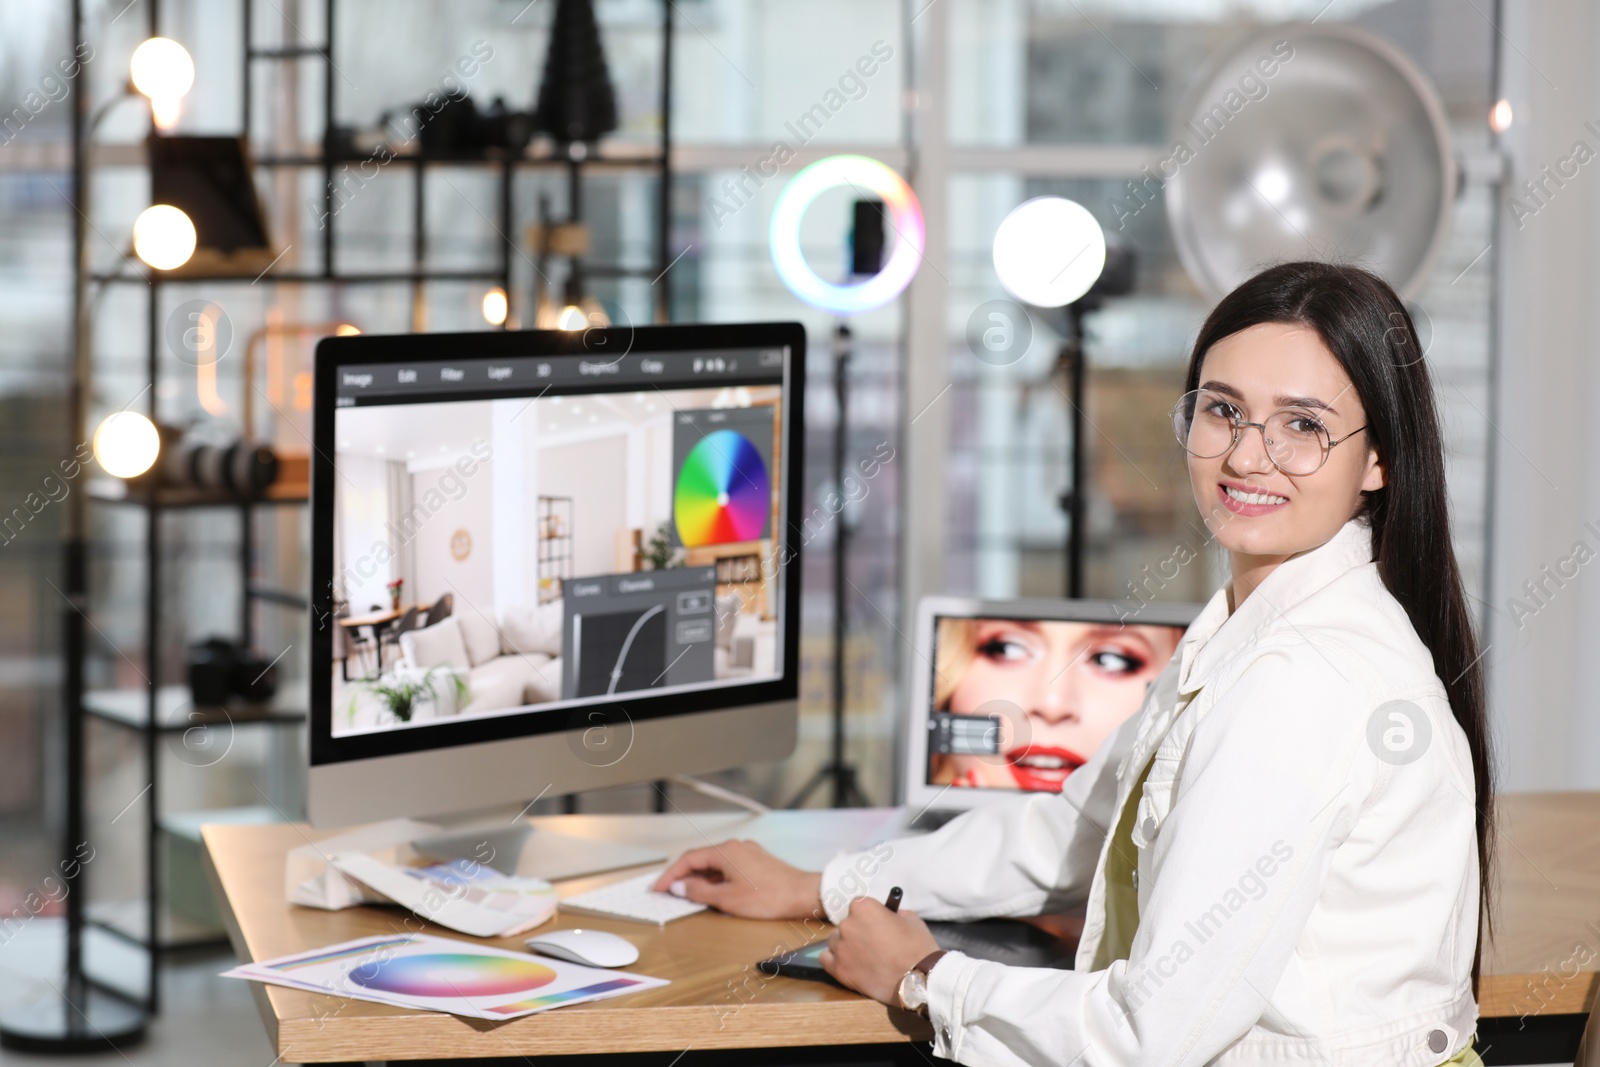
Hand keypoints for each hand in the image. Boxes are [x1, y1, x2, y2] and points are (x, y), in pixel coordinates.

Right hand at [651, 839, 822, 919]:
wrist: (803, 894)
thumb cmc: (770, 897)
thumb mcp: (727, 899)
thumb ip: (700, 892)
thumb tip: (680, 887)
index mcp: (726, 851)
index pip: (689, 859)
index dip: (670, 874)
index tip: (658, 887)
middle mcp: (736, 847)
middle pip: (701, 859)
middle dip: (683, 875)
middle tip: (667, 891)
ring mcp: (747, 853)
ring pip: (715, 864)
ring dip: (700, 878)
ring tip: (688, 895)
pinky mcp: (756, 862)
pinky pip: (728, 867)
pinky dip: (716, 878)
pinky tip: (713, 892)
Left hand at [818, 897, 941, 1006]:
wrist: (919, 980)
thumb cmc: (918, 947)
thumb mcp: (910, 918)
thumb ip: (891, 913)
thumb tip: (885, 915)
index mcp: (863, 908)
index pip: (858, 905)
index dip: (868, 915)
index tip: (875, 923)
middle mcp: (847, 924)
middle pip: (846, 923)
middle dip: (858, 931)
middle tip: (873, 943)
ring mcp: (841, 948)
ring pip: (835, 940)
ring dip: (846, 944)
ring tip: (863, 956)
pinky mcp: (839, 970)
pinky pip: (826, 958)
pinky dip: (834, 959)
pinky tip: (847, 962)